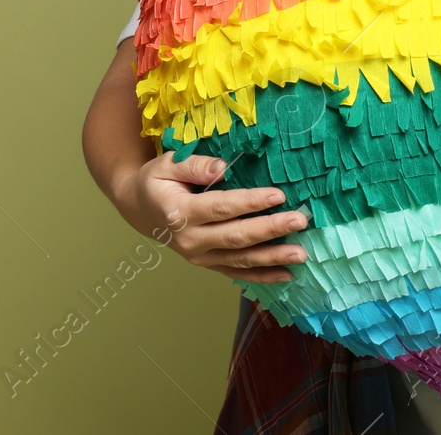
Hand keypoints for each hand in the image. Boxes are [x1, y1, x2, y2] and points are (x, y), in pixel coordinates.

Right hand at [112, 152, 308, 283]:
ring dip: (273, 258)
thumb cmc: (157, 182)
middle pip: (236, 237)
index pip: (221, 208)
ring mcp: (199, 257)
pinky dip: (262, 276)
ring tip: (301, 253)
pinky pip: (237, 273)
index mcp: (180, 212)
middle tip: (300, 220)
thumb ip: (194, 165)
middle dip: (271, 229)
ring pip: (240, 260)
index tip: (279, 194)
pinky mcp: (207, 264)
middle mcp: (190, 240)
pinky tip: (287, 274)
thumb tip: (222, 168)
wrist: (139, 209)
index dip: (250, 202)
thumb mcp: (167, 164)